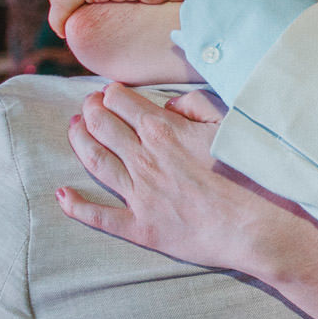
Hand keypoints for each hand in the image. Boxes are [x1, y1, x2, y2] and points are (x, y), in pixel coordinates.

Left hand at [57, 84, 288, 272]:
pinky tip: (62, 193)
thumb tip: (171, 104)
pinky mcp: (140, 227)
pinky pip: (98, 215)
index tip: (110, 91)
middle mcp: (144, 159)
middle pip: (102, 126)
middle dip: (90, 110)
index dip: (111, 93)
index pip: (122, 101)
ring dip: (79, 141)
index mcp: (164, 130)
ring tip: (74, 129)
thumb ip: (197, 105)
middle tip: (88, 106)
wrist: (254, 226)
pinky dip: (76, 204)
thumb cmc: (248, 173)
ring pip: (94, 161)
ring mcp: (139, 194)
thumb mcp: (228, 124)